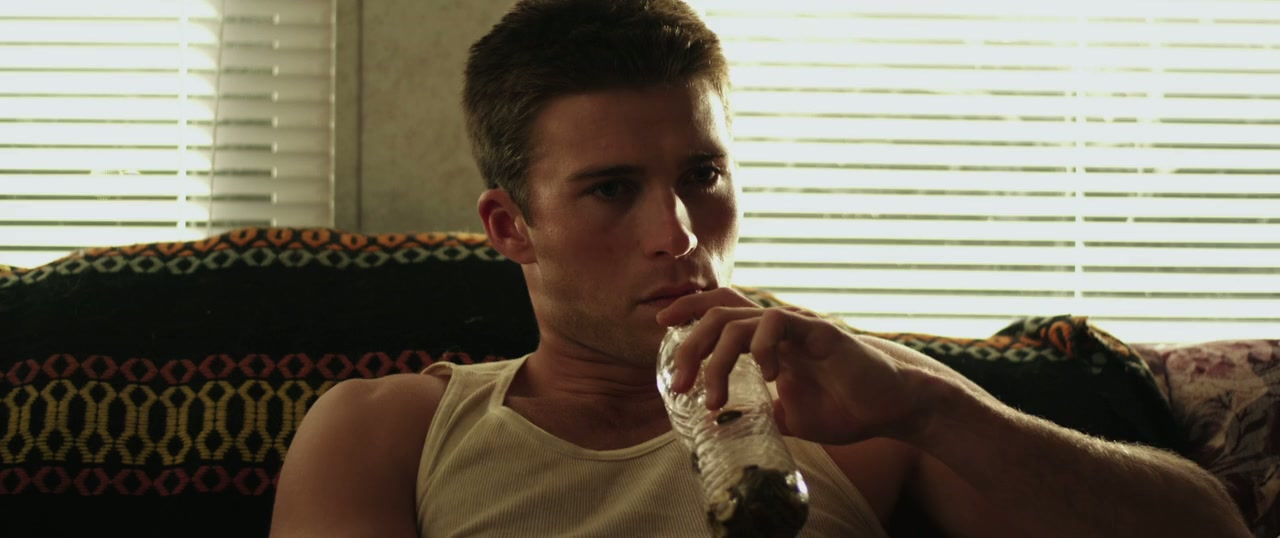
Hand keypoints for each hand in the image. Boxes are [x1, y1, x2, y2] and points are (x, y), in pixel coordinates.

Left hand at [656, 288, 979, 445]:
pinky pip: (777, 325)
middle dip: (688, 345)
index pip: (720, 310)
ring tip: (714, 397)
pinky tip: (767, 379)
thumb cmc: (846, 406)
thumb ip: (759, 413)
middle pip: (718, 313)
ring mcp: (797, 325)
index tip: (659, 323)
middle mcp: (778, 325)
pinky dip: (762, 350)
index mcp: (768, 339)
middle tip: (676, 383)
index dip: (688, 310)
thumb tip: (724, 427)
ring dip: (717, 360)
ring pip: (739, 322)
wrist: (893, 405)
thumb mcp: (790, 416)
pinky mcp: (819, 331)